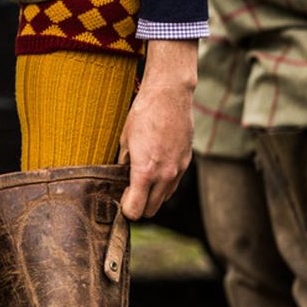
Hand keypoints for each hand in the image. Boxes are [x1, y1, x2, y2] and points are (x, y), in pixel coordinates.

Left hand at [118, 39, 197, 219]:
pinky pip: (174, 184)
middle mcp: (164, 175)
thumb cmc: (143, 115)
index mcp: (145, 172)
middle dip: (139, 206)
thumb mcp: (125, 141)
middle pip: (151, 210)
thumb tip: (120, 178)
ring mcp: (178, 170)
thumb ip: (124, 164)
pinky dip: (164, 184)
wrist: (169, 96)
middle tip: (129, 191)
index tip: (121, 199)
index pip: (135, 210)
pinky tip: (156, 170)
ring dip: (152, 196)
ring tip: (142, 180)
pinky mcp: (187, 162)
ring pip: (164, 199)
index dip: (126, 209)